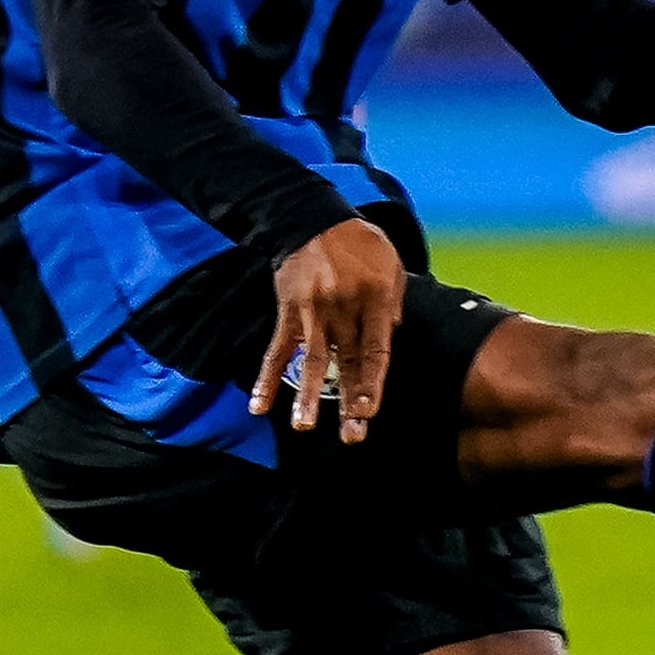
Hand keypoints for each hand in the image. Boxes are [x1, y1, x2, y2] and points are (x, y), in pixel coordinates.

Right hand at [251, 218, 405, 441]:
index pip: (376, 350)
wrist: (313, 219)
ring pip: (313, 360)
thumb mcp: (391, 266)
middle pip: (348, 363)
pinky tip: (260, 405)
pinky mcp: (288, 311)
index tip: (369, 411)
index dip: (372, 383)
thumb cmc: (360, 245)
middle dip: (349, 402)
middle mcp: (344, 308)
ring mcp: (314, 311)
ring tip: (305, 426)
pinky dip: (267, 378)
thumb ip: (394, 304)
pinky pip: (277, 350)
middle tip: (351, 435)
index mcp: (376, 300)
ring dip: (309, 396)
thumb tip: (391, 339)